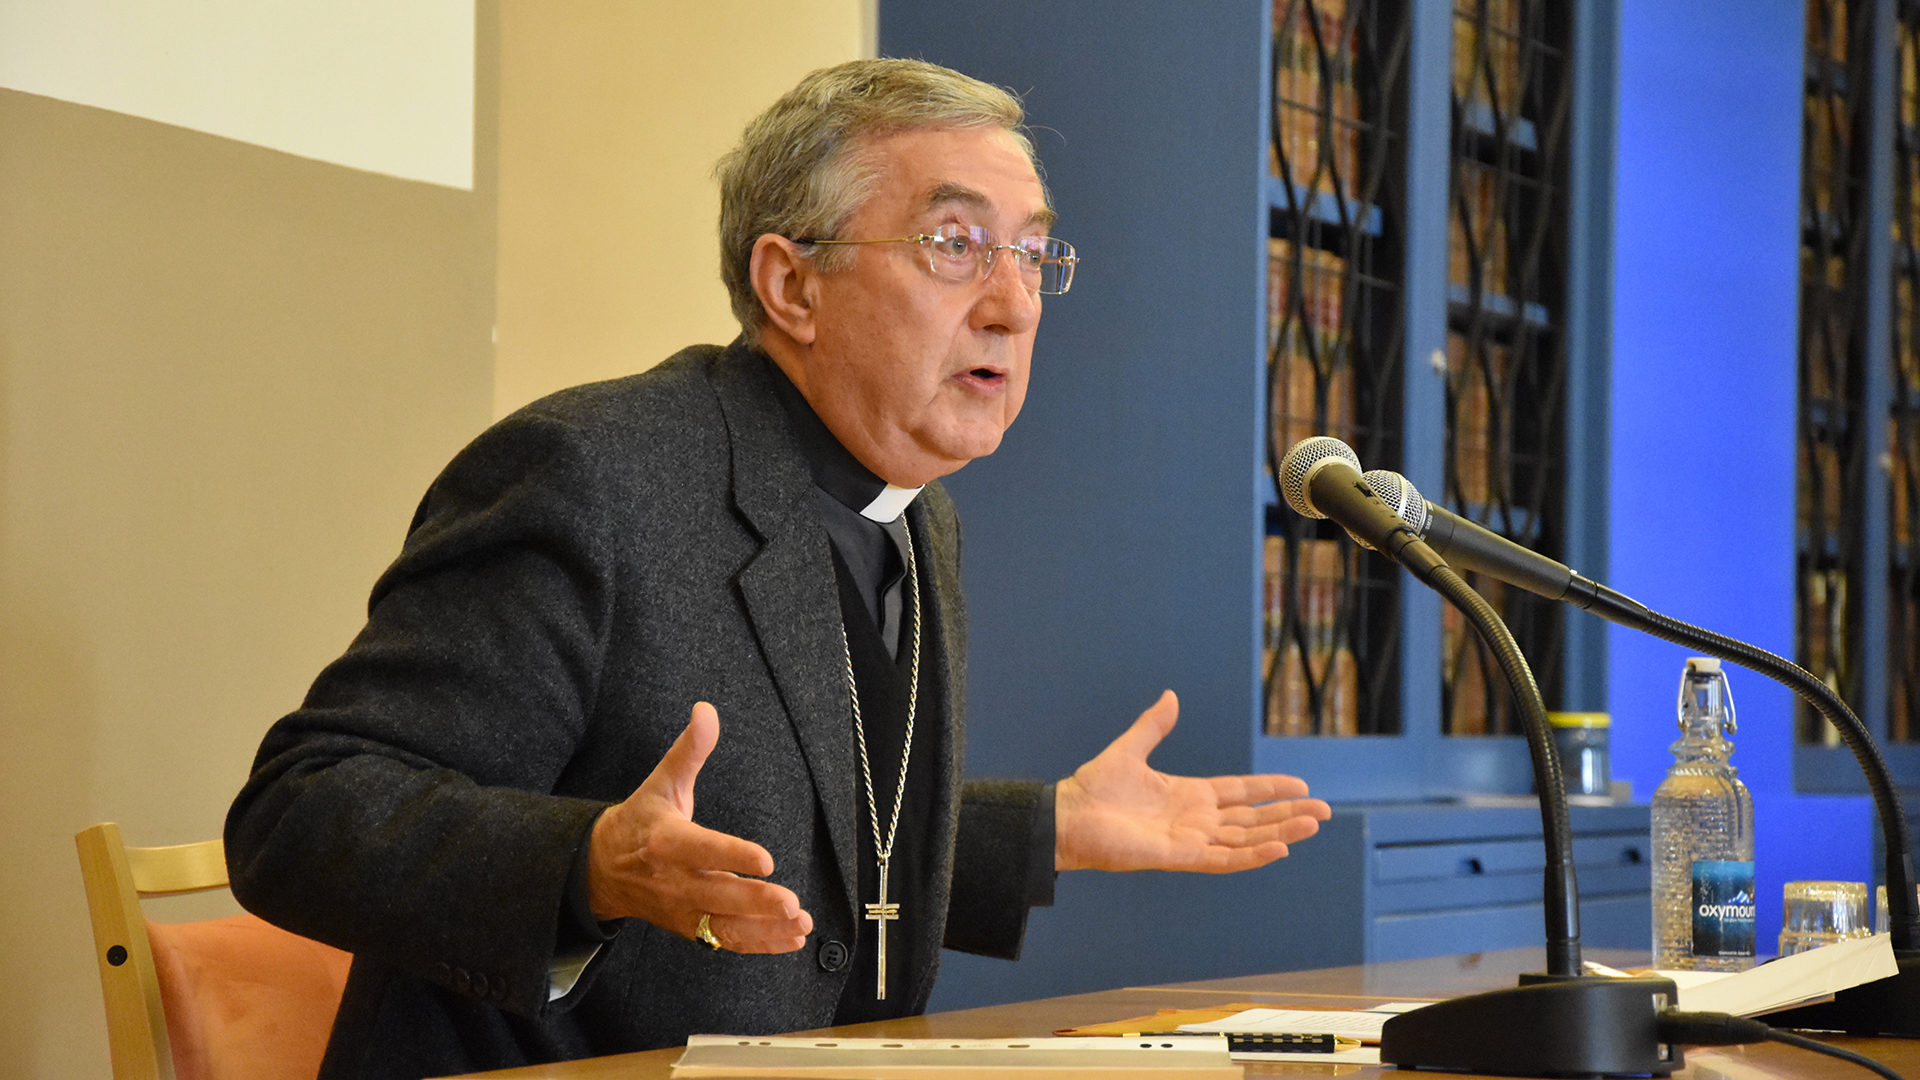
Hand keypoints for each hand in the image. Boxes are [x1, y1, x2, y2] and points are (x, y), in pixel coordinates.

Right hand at [587, 702, 813, 951]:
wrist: (601, 869)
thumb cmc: (640, 822)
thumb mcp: (661, 782)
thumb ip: (689, 750)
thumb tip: (707, 711)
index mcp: (667, 841)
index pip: (703, 850)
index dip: (733, 856)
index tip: (765, 860)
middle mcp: (675, 881)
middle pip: (718, 895)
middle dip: (756, 903)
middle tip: (791, 903)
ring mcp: (683, 910)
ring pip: (726, 926)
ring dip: (765, 931)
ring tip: (800, 925)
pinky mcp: (690, 928)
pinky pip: (726, 941)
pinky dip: (759, 944)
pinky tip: (791, 939)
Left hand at [1054, 690, 1331, 872]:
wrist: (1067, 817)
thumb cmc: (1093, 789)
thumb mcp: (1129, 750)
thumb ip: (1154, 726)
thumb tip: (1170, 696)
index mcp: (1189, 795)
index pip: (1241, 793)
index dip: (1271, 790)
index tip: (1301, 785)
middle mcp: (1196, 820)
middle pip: (1253, 819)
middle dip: (1288, 815)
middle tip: (1324, 811)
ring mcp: (1190, 840)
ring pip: (1246, 839)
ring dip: (1280, 833)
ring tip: (1313, 825)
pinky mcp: (1178, 857)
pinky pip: (1223, 859)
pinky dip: (1252, 855)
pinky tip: (1279, 847)